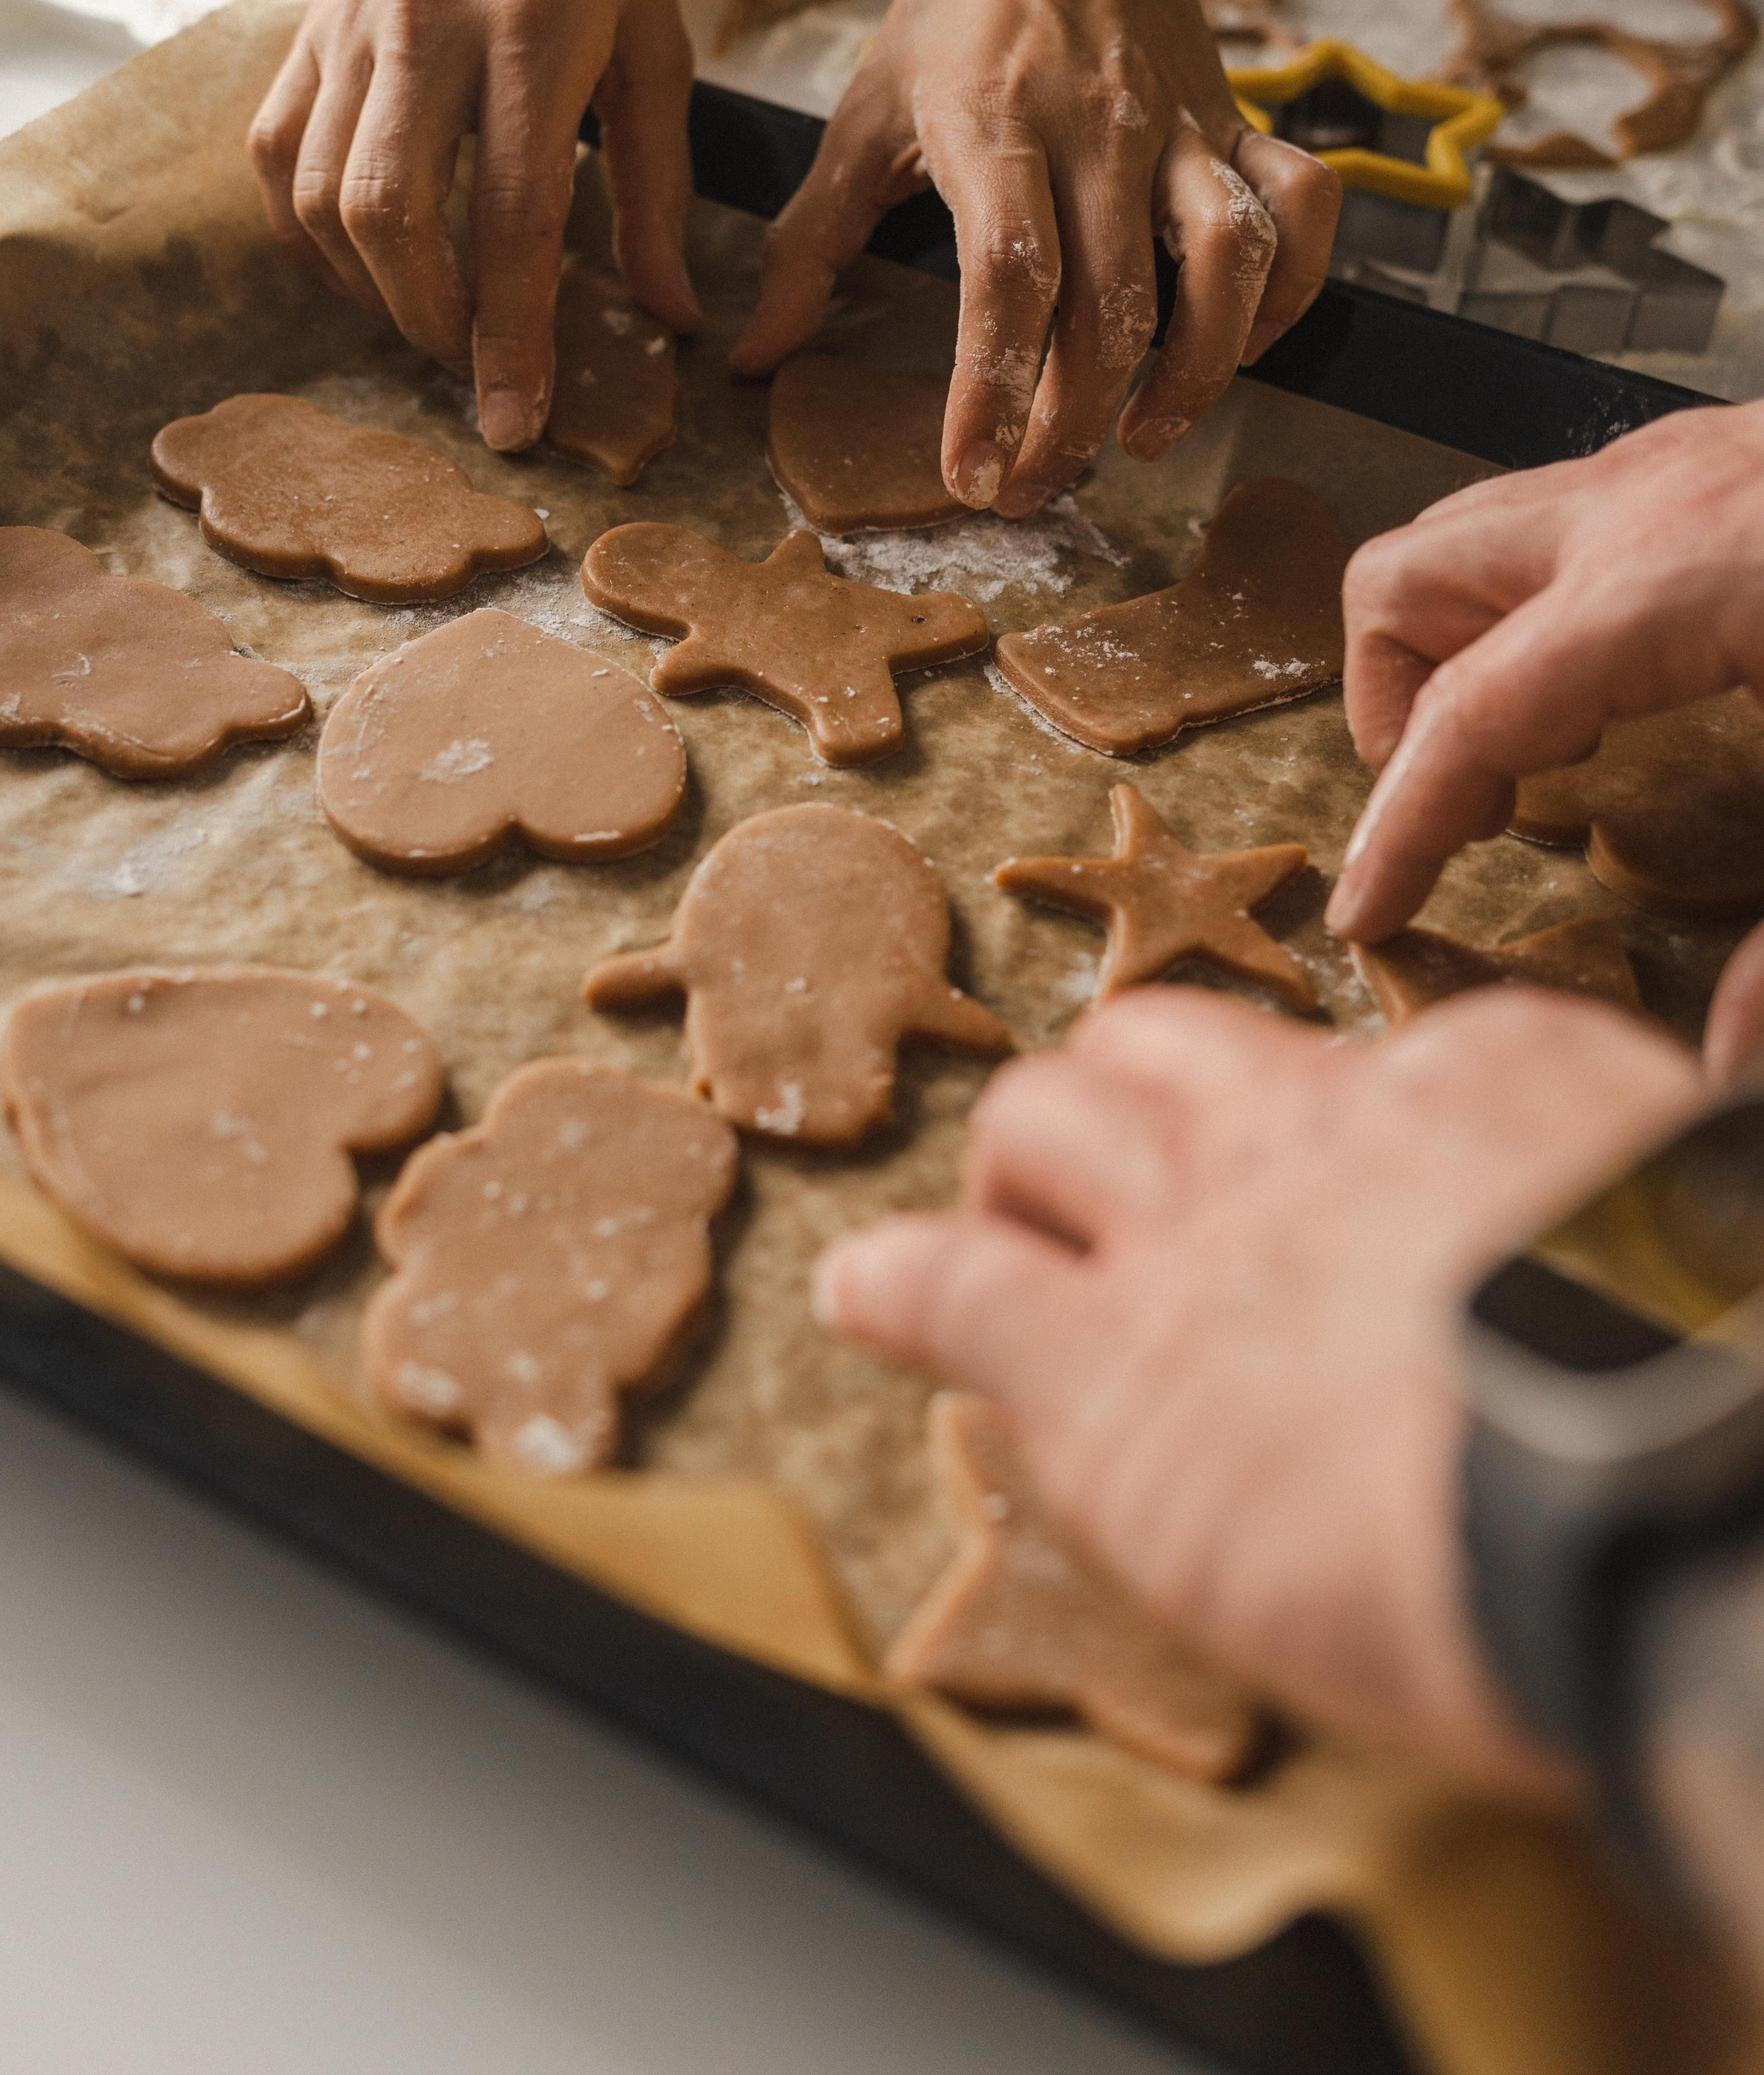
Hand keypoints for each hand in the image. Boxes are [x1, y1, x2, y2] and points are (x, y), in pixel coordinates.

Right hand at [248, 0, 697, 450]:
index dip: (512, 331)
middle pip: (391, 212)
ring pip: (322, 196)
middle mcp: (430, 22)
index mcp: (539, 22)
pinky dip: (312, 235)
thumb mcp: (659, 37)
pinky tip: (365, 264)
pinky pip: (280, 158)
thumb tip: (666, 318)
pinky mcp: (306, 30)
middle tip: (474, 373)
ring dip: (371, 290)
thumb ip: (659, 184)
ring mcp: (352, 24)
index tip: (517, 421)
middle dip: (428, 324)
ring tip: (432, 323)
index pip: (514, 209)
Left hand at [730, 0, 1339, 514]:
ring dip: (1198, 370)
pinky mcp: (1242, 125)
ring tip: (1145, 435)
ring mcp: (1183, 126)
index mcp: (993, 127)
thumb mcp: (860, 117)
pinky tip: (1236, 349)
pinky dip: (1289, 294)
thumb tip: (750, 359)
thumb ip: (808, 245)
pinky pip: (1303, 213)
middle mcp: (1098, 129)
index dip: (993, 390)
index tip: (973, 476)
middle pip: (1114, 302)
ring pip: (1229, 261)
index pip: (1007, 279)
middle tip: (1034, 489)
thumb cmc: (955, 18)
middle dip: (1077, 421)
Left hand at [816, 987, 1705, 1787]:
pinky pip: (959, 1284)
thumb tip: (1736, 1051)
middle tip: (1118, 1174)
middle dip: (1128, 1096)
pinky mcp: (1103, 1369)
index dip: (1324, 1122)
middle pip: (1166, 1046)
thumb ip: (1695, 1126)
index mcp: (1488, 1079)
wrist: (1650, 1495)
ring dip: (1019, 1169)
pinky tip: (863, 1294)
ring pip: (1047, 1123)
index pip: (1362, 1058)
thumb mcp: (1729, 1208)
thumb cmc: (1718, 1385)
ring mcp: (1197, 1233)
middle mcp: (1320, 1124)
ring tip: (1004, 1225)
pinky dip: (902, 1282)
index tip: (1327, 1176)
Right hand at [1327, 404, 1763, 940]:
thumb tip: (1730, 1054)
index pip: (1468, 714)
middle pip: (1404, 585)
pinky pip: (1554, 522)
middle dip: (1395, 708)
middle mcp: (1640, 505)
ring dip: (1462, 650)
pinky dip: (1537, 610)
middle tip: (1475, 807)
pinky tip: (1629, 687)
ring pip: (1467, 536)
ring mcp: (1668, 464)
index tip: (1368, 912)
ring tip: (1547, 752)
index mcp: (1668, 584)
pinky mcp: (1707, 454)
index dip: (1399, 828)